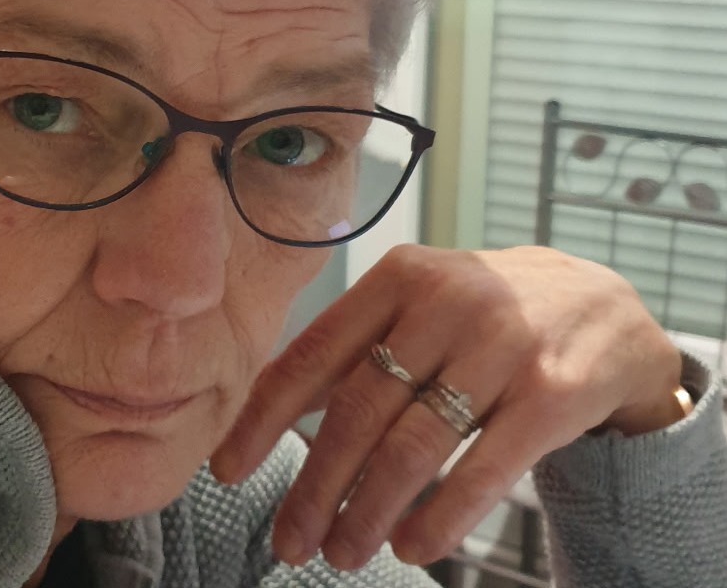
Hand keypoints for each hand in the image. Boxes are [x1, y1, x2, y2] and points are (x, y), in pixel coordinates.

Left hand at [209, 244, 682, 570]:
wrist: (602, 305)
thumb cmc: (487, 309)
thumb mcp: (420, 299)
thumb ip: (358, 343)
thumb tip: (276, 406)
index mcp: (398, 278)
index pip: (312, 353)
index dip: (265, 417)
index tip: (229, 468)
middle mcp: (445, 303)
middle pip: (357, 410)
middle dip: (314, 485)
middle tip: (290, 540)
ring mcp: (501, 346)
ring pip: (413, 446)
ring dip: (367, 511)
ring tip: (341, 552)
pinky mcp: (552, 393)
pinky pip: (482, 470)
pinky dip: (439, 518)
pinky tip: (411, 546)